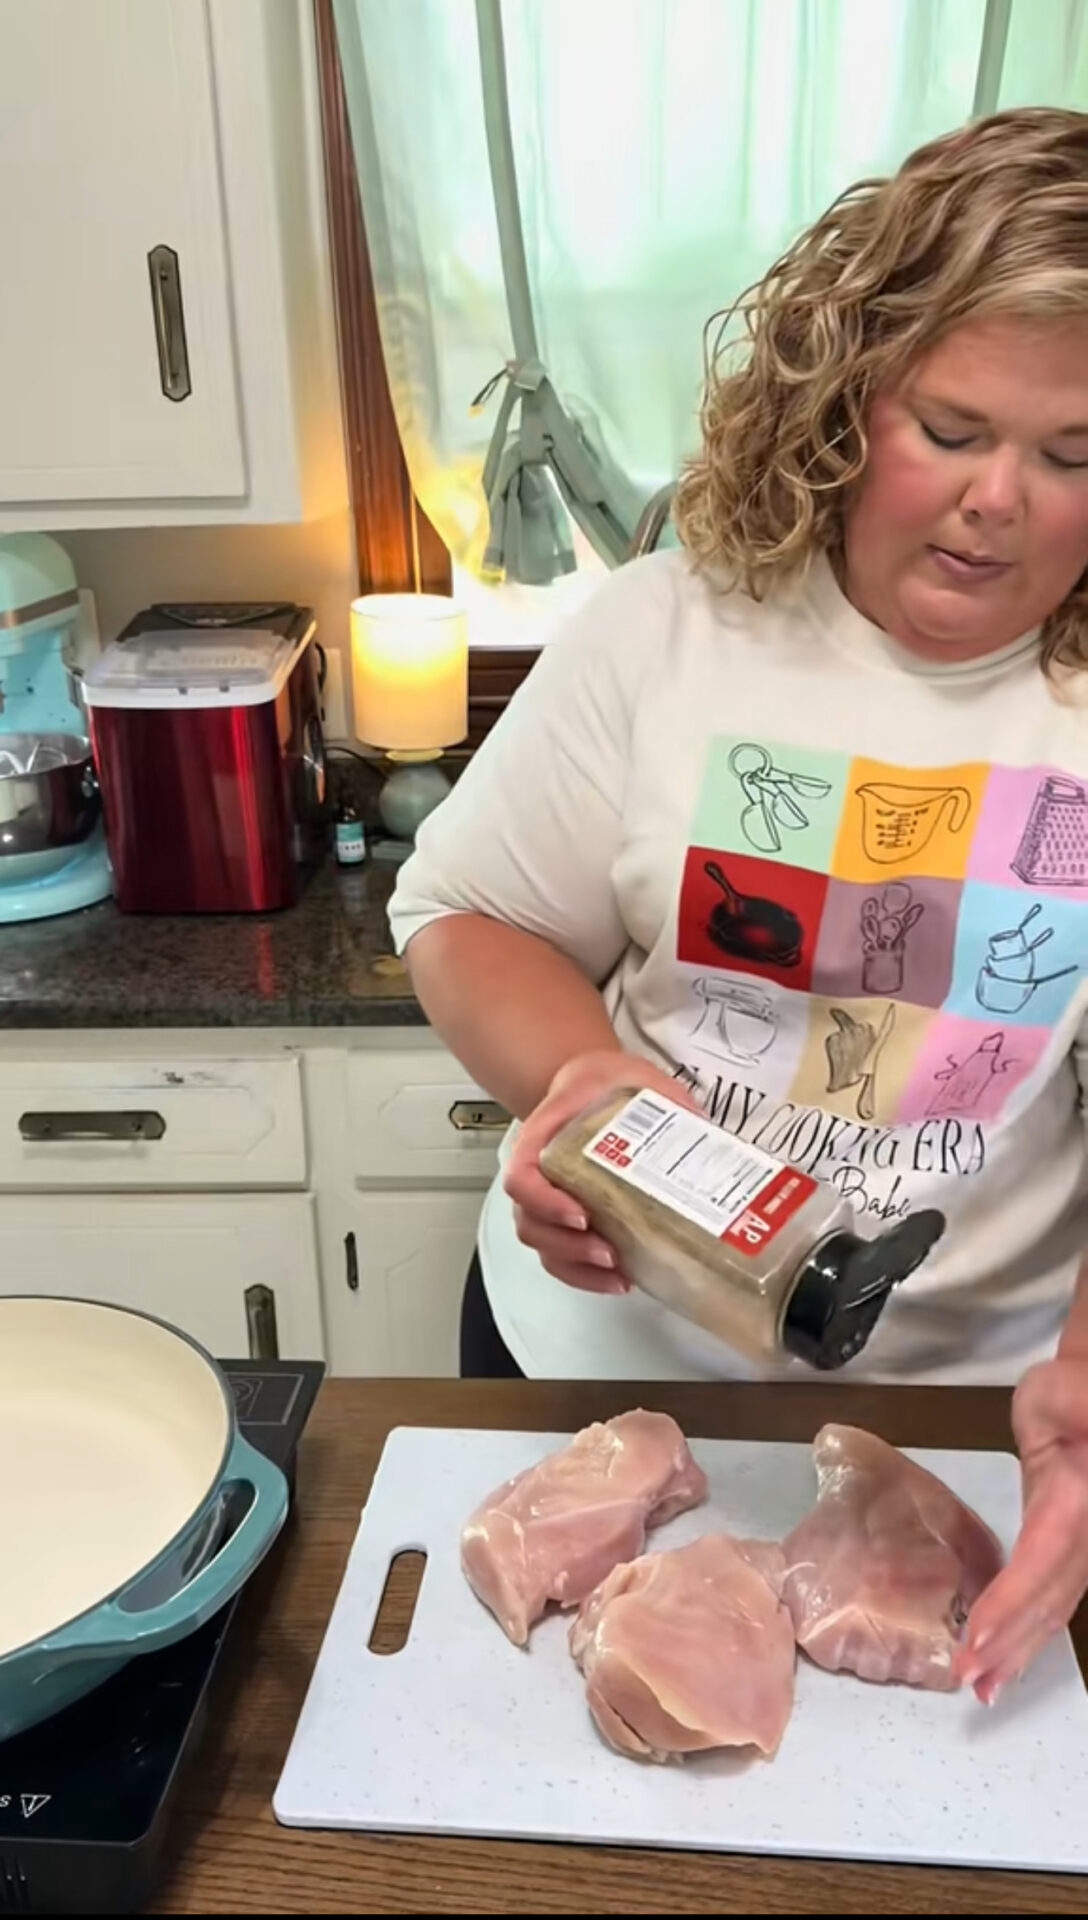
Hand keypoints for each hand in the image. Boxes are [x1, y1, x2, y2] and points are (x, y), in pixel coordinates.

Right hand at [503, 1049, 694, 1294]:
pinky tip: (619, 1278)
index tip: (582, 1215)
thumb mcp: (635, 1078)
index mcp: (542, 1137)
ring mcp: (548, 1200)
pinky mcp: (567, 1220)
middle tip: (609, 1253)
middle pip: (530, 1223)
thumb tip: (705, 1133)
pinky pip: (562, 1257)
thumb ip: (666, 1101)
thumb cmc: (605, 1083)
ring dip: (577, 1267)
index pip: (521, 1178)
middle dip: (568, 1247)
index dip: (545, 1203)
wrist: (591, 1083)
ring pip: (544, 1246)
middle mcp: (537, 1174)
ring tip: (618, 1274)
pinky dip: (584, 1275)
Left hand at [958, 1357, 1087, 1701]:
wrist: (1087, 1397)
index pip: (1044, 1561)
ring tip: (984, 1687)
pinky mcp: (1067, 1552)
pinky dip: (1026, 1629)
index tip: (977, 1637)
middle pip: (1048, 1598)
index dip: (1013, 1602)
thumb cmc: (1075, 1392)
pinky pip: (1050, 1598)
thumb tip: (1068, 1416)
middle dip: (1010, 1643)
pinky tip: (1001, 1655)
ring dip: (1018, 1649)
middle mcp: (1086, 1537)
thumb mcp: (1072, 1394)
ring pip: (1051, 1608)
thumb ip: (1073, 1407)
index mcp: (1078, 1502)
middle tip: (971, 1681)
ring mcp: (1081, 1549)